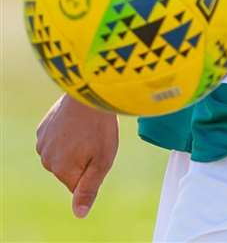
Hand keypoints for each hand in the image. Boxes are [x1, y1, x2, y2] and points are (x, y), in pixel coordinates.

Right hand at [35, 95, 117, 217]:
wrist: (89, 93)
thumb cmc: (100, 127)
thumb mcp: (102, 161)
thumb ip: (89, 189)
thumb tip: (79, 214)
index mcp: (61, 170)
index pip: (77, 185)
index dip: (93, 170)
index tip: (100, 152)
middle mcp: (46, 159)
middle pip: (69, 168)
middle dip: (82, 157)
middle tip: (96, 137)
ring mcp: (42, 142)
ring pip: (62, 152)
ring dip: (74, 144)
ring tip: (87, 127)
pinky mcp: (43, 127)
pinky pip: (57, 137)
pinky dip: (67, 131)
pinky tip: (77, 120)